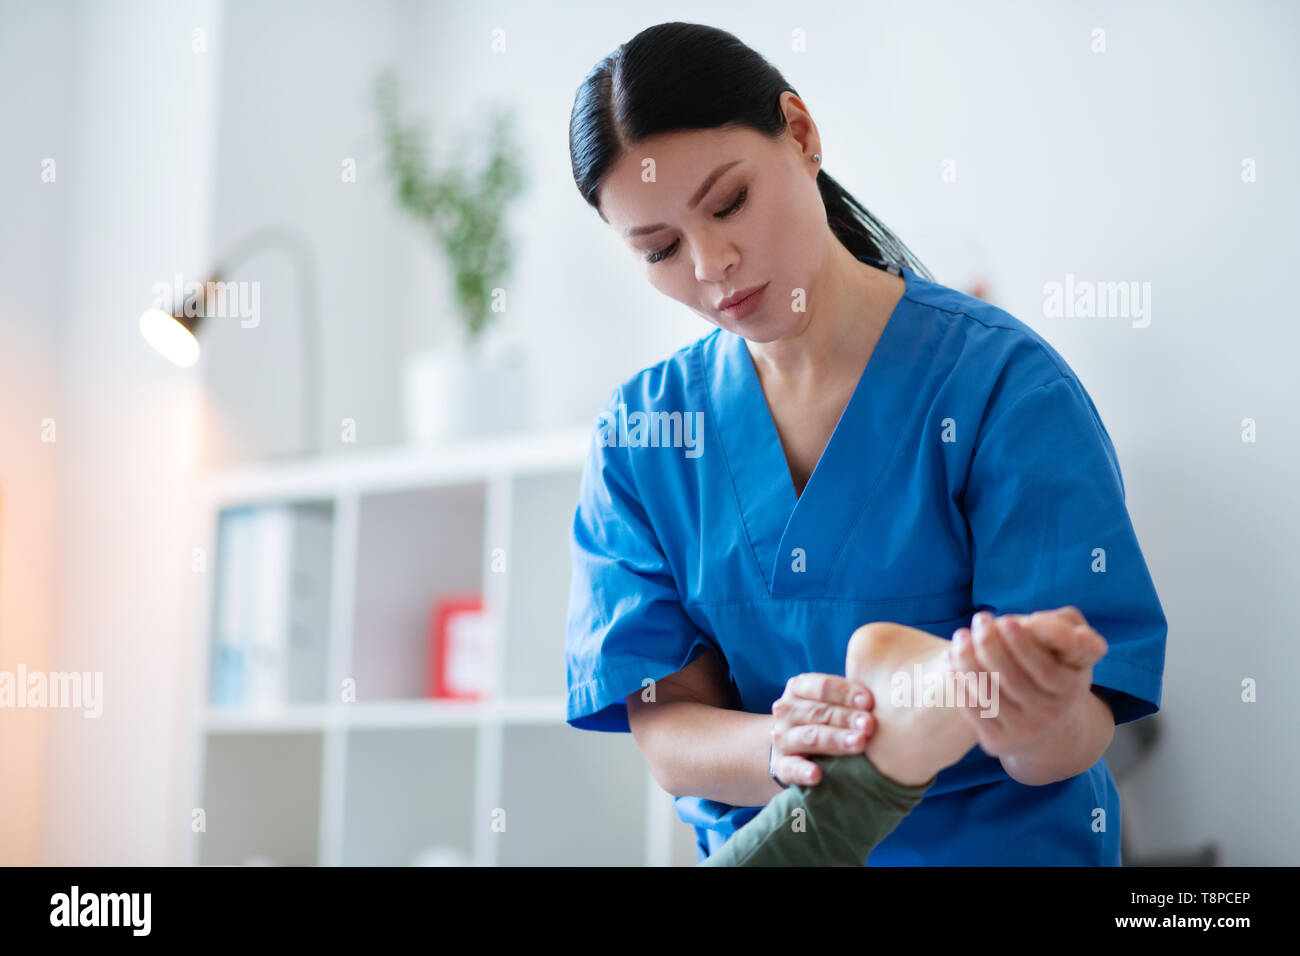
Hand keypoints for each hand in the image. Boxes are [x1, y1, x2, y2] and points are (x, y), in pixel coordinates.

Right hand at [769, 672, 874, 785]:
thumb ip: (852, 697)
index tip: (868, 701)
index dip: (845, 692)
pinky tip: (817, 774)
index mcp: (798, 689)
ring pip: (810, 737)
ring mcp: (782, 738)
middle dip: (846, 717)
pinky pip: (791, 768)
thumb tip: (889, 692)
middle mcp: (786, 711)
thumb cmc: (823, 719)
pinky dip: (803, 771)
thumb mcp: (831, 701)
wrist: (791, 747)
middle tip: (870, 725)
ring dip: (835, 740)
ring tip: (858, 744)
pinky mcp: (781, 765)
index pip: (821, 687)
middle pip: (819, 712)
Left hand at [946, 606, 1107, 757]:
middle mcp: (1050, 715)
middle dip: (989, 645)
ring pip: (987, 692)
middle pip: (1010, 678)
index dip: (1023, 645)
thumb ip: (1065, 629)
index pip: (1044, 669)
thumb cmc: (1055, 668)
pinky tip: (951, 660)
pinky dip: (959, 682)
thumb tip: (1046, 624)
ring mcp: (1024, 731)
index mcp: (1071, 691)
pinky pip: (973, 709)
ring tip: (961, 636)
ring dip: (967, 660)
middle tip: (979, 620)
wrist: (1048, 722)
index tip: (1005, 621)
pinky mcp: (998, 741)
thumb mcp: (1073, 648)